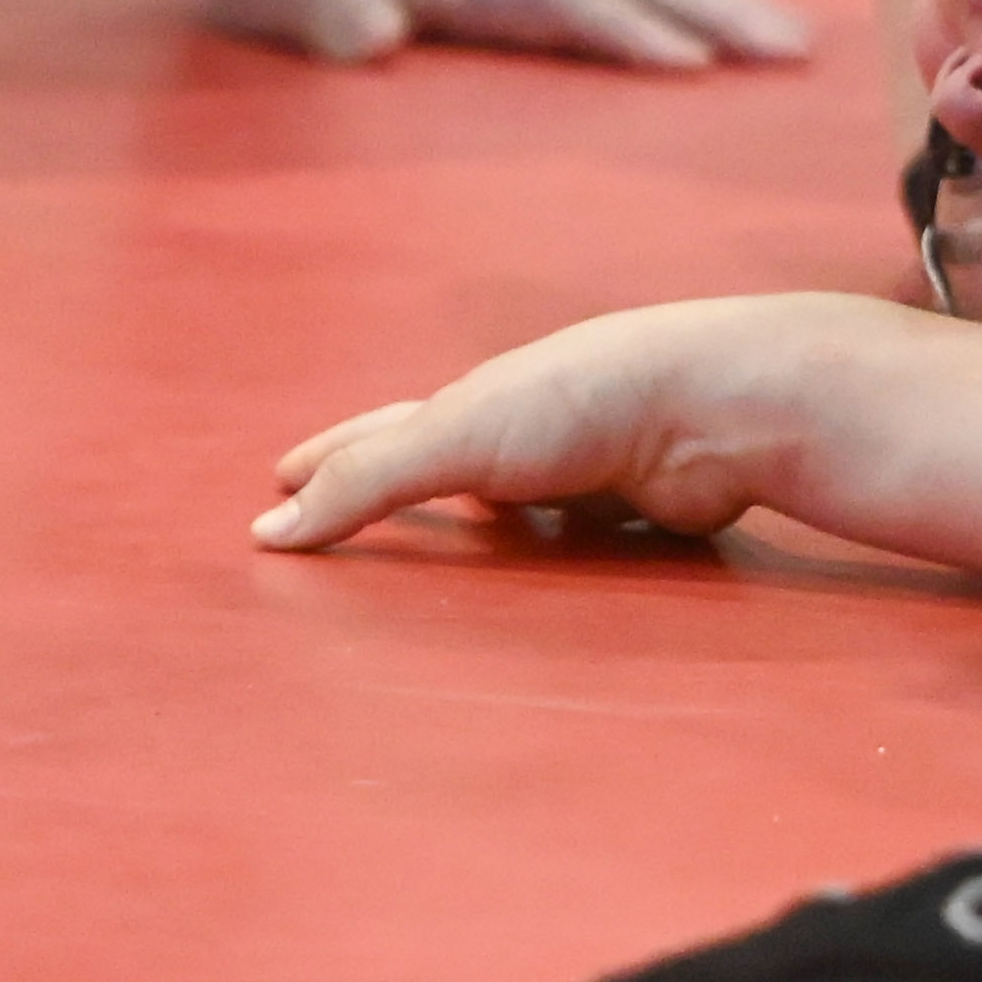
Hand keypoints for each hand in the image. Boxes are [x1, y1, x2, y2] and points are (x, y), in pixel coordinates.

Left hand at [201, 0, 809, 72]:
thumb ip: (324, 12)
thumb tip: (370, 39)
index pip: (562, 2)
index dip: (623, 30)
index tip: (685, 64)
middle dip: (715, 14)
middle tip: (788, 52)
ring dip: (729, 12)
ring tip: (800, 51)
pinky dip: (710, 13)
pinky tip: (761, 45)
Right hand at [256, 292, 898, 550]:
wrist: (714, 408)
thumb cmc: (578, 404)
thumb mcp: (453, 439)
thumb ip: (366, 484)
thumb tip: (267, 530)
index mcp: (476, 402)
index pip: (384, 434)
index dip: (334, 459)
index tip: (279, 479)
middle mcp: (528, 429)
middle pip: (446, 470)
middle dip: (397, 491)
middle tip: (337, 522)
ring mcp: (585, 469)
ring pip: (515, 509)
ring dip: (479, 532)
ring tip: (437, 565)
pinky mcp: (637, 513)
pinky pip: (577, 547)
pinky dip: (552, 559)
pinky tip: (542, 579)